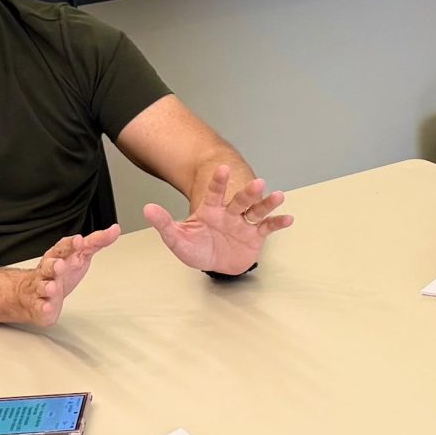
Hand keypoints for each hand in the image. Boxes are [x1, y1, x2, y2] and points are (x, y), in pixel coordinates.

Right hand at [9, 226, 119, 325]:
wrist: (33, 292)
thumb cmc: (60, 271)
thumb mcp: (80, 254)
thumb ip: (96, 242)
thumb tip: (115, 229)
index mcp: (58, 256)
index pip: (64, 247)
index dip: (70, 244)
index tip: (78, 241)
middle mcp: (47, 271)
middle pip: (49, 266)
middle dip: (54, 265)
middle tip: (60, 264)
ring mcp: (41, 288)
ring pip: (42, 286)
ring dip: (47, 287)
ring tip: (52, 288)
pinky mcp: (40, 305)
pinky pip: (40, 307)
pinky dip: (43, 308)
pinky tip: (47, 307)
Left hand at [146, 165, 292, 275]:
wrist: (214, 265)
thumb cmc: (197, 249)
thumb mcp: (177, 239)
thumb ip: (164, 224)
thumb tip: (147, 208)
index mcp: (211, 210)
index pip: (215, 193)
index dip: (219, 182)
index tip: (222, 169)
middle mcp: (229, 213)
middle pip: (240, 200)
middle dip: (248, 192)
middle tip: (257, 183)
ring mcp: (244, 223)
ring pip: (256, 210)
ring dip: (266, 203)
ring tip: (278, 196)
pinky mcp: (255, 235)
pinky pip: (267, 227)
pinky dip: (277, 223)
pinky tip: (288, 219)